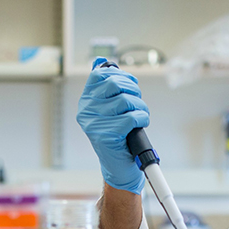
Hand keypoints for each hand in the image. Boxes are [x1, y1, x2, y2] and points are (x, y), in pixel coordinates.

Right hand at [77, 57, 148, 193]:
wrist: (119, 166)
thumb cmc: (118, 136)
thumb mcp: (110, 109)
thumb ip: (107, 86)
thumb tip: (102, 62)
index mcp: (86, 101)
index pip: (101, 75)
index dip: (121, 77)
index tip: (130, 87)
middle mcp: (86, 110)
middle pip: (115, 84)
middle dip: (134, 92)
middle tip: (137, 104)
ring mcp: (94, 123)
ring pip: (126, 100)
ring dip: (140, 108)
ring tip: (139, 117)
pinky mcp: (105, 135)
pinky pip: (132, 116)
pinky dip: (142, 119)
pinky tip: (140, 125)